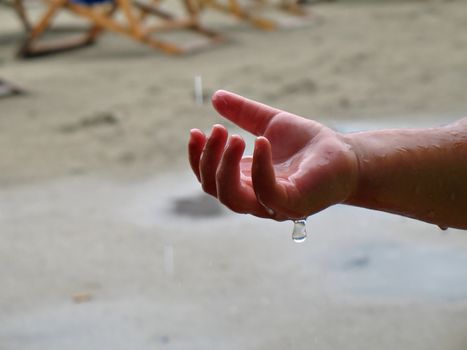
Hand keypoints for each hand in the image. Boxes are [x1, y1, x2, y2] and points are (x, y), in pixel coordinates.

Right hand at [188, 90, 358, 220]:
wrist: (346, 155)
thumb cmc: (308, 144)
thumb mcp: (270, 122)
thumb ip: (243, 113)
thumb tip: (215, 97)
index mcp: (245, 180)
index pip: (209, 179)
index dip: (197, 158)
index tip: (195, 131)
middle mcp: (254, 197)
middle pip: (214, 189)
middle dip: (208, 160)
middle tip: (217, 130)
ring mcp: (272, 204)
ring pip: (232, 198)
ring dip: (224, 166)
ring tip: (233, 136)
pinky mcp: (293, 203)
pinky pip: (266, 192)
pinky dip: (259, 167)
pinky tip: (260, 141)